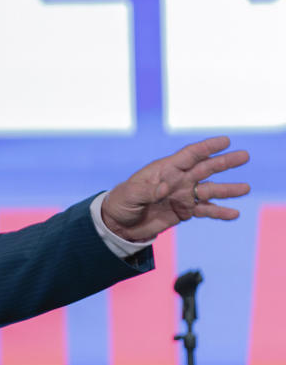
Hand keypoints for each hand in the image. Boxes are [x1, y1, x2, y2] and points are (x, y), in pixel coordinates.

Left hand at [101, 136, 249, 241]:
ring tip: (245, 188)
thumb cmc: (121, 202)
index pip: (189, 155)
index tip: (225, 140)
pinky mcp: (184, 211)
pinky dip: (219, 212)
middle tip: (244, 156)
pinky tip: (234, 214)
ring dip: (227, 189)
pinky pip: (205, 211)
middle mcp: (178, 180)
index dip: (206, 147)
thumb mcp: (130, 195)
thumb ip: (147, 191)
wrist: (119, 223)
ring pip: (209, 190)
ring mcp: (183, 195)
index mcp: (165, 170)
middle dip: (224, 162)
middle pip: (205, 169)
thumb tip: (165, 188)